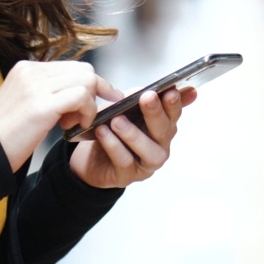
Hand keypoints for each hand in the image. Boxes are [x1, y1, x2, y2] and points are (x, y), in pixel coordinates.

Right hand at [0, 60, 122, 172]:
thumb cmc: (6, 134)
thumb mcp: (25, 102)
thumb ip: (48, 92)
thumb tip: (80, 92)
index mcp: (26, 68)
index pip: (72, 66)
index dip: (89, 85)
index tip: (101, 99)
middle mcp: (31, 71)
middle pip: (83, 69)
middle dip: (94, 92)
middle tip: (82, 117)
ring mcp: (35, 86)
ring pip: (86, 80)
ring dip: (89, 104)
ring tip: (73, 123)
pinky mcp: (41, 105)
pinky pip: (81, 97)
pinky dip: (87, 111)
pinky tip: (75, 126)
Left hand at [69, 86, 197, 188]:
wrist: (89, 156)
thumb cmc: (111, 129)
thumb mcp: (123, 108)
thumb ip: (138, 97)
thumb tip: (156, 87)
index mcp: (162, 126)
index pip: (174, 113)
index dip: (174, 103)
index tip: (171, 90)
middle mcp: (160, 146)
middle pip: (165, 131)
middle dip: (156, 113)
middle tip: (148, 97)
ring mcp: (146, 164)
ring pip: (149, 151)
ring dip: (133, 134)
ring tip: (117, 120)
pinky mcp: (127, 176)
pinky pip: (124, 161)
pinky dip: (113, 145)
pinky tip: (102, 133)